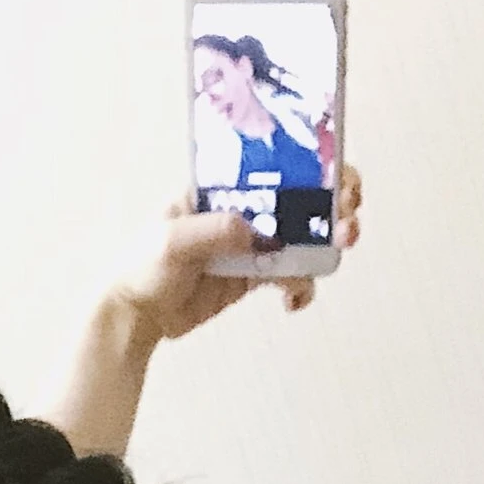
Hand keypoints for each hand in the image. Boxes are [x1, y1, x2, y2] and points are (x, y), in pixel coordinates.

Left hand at [111, 163, 364, 338]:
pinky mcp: (253, 276)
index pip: (277, 166)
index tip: (339, 180)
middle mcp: (244, 210)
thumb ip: (212, 231)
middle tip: (347, 220)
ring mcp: (252, 243)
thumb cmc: (141, 269)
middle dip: (333, 205)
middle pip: (302, 199)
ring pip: (304, 237)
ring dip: (327, 244)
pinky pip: (290, 276)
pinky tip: (294, 300)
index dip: (316, 167)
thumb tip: (251, 229)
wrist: (135, 317)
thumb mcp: (171, 241)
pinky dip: (301, 286)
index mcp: (225, 188)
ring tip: (338, 252)